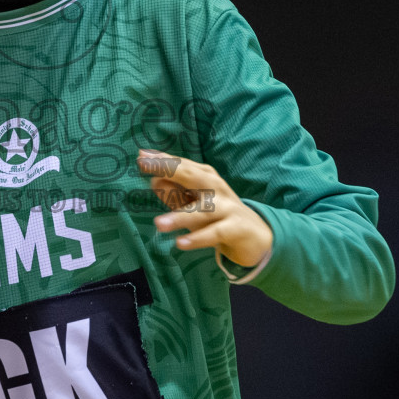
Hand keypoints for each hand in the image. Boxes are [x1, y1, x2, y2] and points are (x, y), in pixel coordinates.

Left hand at [137, 150, 272, 267]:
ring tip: (158, 224)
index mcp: (207, 178)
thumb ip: (175, 194)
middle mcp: (217, 188)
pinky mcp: (236, 229)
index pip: (183, 165)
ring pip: (202, 210)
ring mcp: (228, 208)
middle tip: (144, 166)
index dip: (162, 160)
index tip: (141, 155)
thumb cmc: (218, 217)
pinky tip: (181, 243)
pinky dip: (198, 238)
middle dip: (169, 169)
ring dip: (180, 217)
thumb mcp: (193, 204)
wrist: (257, 236)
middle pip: (193, 176)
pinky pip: (215, 233)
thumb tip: (154, 180)